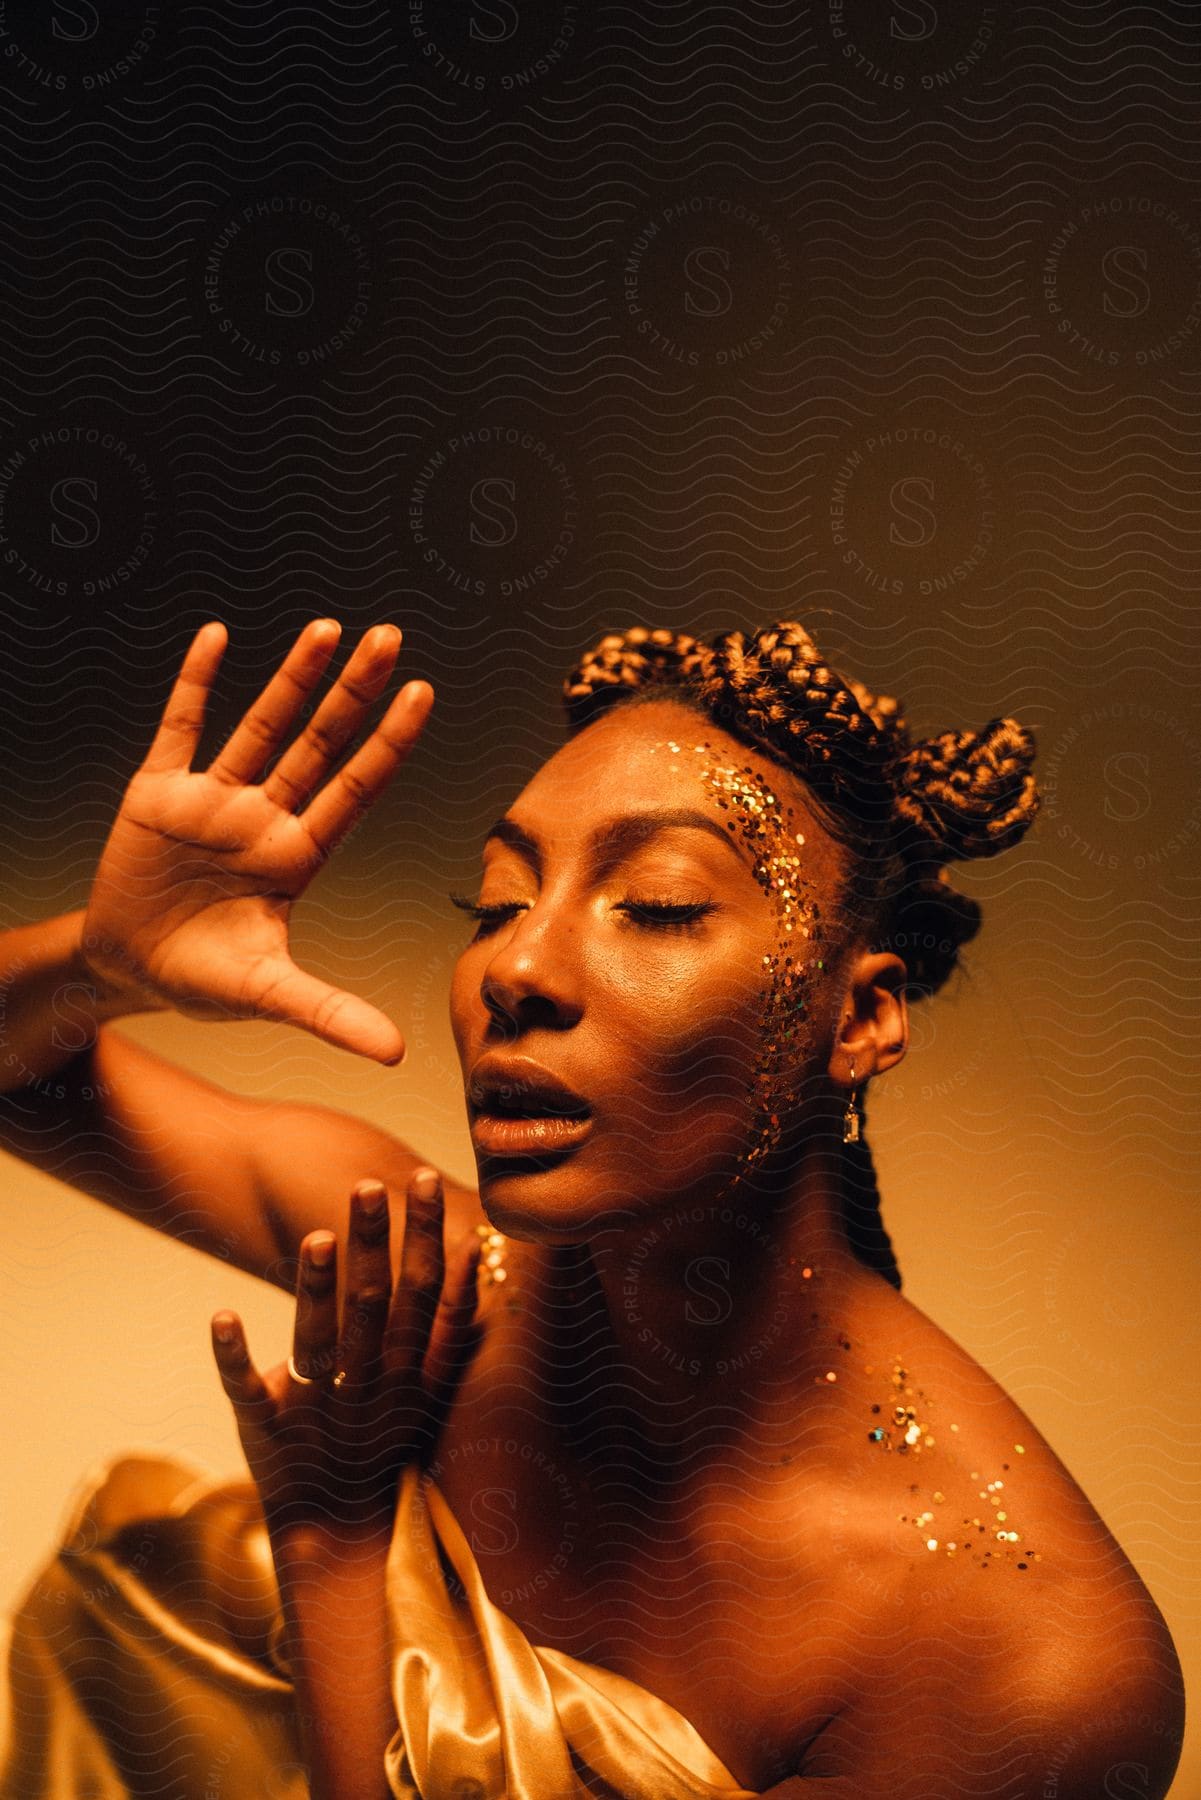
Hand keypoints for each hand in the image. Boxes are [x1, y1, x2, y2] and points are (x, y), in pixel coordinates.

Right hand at [81, 618, 431, 1062]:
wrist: (126, 969)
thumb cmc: (203, 978)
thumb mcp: (267, 996)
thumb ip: (329, 1014)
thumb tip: (397, 1054)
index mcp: (296, 857)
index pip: (354, 788)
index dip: (387, 743)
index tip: (423, 693)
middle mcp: (265, 817)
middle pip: (318, 743)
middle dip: (352, 692)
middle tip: (391, 637)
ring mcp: (213, 800)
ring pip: (261, 726)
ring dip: (292, 677)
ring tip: (329, 628)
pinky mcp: (157, 793)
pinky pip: (179, 727)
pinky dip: (194, 683)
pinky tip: (215, 638)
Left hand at [210, 1168, 480, 1543]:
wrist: (343, 1534)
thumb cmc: (387, 1441)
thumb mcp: (431, 1387)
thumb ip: (451, 1322)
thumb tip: (473, 1248)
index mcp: (408, 1372)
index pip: (422, 1294)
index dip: (423, 1236)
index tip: (422, 1178)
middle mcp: (367, 1388)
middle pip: (372, 1307)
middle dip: (372, 1244)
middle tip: (367, 1185)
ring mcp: (316, 1411)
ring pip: (318, 1342)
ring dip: (317, 1289)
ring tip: (316, 1237)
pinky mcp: (266, 1432)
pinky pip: (248, 1391)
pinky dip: (234, 1356)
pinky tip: (221, 1315)